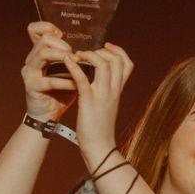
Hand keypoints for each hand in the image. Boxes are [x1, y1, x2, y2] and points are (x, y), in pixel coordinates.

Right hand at [21, 21, 76, 121]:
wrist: (49, 116)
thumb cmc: (61, 93)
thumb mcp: (70, 74)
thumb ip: (77, 62)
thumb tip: (98, 52)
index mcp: (40, 54)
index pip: (35, 30)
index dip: (47, 27)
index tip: (63, 34)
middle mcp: (32, 60)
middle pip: (42, 40)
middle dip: (62, 44)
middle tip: (76, 54)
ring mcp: (30, 73)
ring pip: (42, 54)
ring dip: (62, 57)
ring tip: (77, 63)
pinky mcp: (32, 87)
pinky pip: (47, 80)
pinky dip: (64, 81)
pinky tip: (75, 84)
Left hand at [61, 43, 133, 166]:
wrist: (99, 146)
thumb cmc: (100, 127)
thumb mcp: (107, 105)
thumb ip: (106, 90)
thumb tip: (98, 78)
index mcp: (118, 90)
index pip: (127, 63)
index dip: (118, 51)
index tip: (105, 47)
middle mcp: (114, 90)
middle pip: (116, 60)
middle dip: (101, 51)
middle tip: (85, 54)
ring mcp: (102, 95)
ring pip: (102, 64)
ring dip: (87, 55)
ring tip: (76, 57)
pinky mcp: (89, 101)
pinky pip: (83, 78)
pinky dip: (74, 66)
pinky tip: (67, 61)